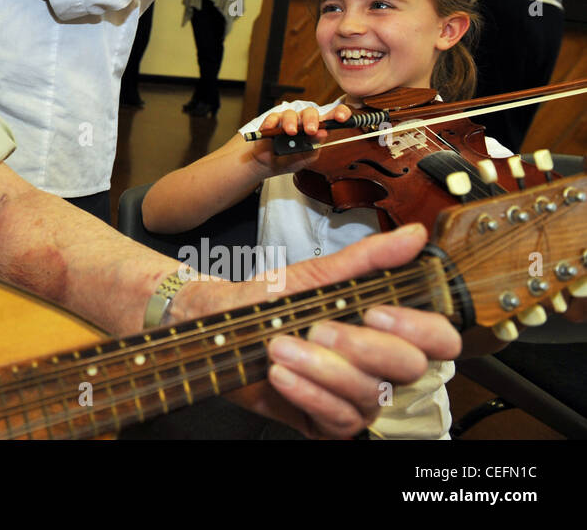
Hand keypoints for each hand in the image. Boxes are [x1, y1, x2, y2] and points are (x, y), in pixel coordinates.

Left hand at [173, 225, 460, 438]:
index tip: (375, 311)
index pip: (438, 338)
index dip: (417, 328)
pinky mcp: (328, 422)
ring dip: (321, 367)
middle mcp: (381, 367)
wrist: (219, 326)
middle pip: (409, 368)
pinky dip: (307, 393)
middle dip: (362, 347)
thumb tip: (415, 235)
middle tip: (318, 328)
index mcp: (388, 329)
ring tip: (279, 345)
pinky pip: (337, 419)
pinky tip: (280, 374)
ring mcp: (358, 398)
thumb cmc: (271, 301)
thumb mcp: (316, 275)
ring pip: (368, 394)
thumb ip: (367, 259)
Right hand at [246, 103, 351, 176]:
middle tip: (310, 130)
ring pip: (291, 113)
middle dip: (312, 120)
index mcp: (316, 129)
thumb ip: (314, 146)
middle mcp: (303, 121)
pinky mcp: (273, 121)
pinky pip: (274, 117)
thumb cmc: (291, 159)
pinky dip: (272, 122)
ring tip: (291, 132)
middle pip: (311, 112)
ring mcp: (288, 120)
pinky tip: (271, 129)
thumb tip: (322, 133)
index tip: (342, 118)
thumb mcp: (306, 157)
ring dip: (292, 122)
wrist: (270, 164)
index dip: (339, 113)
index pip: (331, 117)